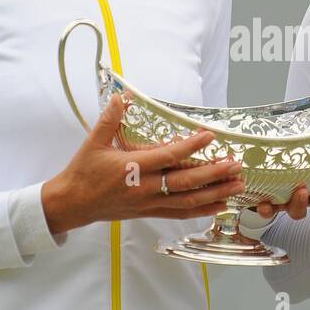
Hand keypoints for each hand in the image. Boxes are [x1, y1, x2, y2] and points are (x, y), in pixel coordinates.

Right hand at [42, 94, 245, 233]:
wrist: (72, 204)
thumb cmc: (83, 172)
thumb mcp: (94, 142)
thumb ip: (110, 118)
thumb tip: (123, 96)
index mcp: (133, 167)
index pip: (168, 155)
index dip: (191, 146)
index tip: (209, 136)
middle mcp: (145, 188)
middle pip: (186, 182)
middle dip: (214, 173)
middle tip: (235, 164)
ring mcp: (149, 203)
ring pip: (188, 201)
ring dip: (215, 193)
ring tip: (238, 185)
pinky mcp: (149, 213)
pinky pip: (180, 213)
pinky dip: (202, 210)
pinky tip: (220, 205)